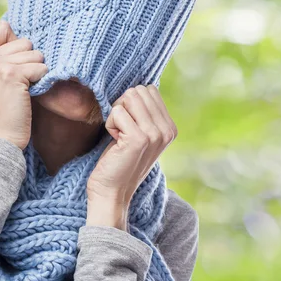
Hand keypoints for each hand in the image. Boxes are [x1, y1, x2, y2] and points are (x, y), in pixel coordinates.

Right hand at [0, 20, 47, 149]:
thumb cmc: (0, 109)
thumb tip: (16, 30)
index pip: (3, 28)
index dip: (16, 44)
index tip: (14, 65)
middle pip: (24, 41)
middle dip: (28, 60)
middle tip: (17, 83)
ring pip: (35, 53)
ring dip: (36, 71)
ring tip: (22, 89)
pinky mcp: (12, 74)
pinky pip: (41, 67)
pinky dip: (41, 80)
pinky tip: (28, 94)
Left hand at [85, 85, 177, 229]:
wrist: (112, 192)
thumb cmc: (120, 161)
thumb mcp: (141, 135)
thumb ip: (145, 113)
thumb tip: (139, 87)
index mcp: (170, 128)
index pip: (149, 90)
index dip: (131, 104)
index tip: (129, 127)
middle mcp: (167, 130)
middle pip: (138, 90)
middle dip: (123, 106)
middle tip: (122, 130)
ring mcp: (155, 134)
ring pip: (129, 97)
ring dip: (116, 115)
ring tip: (119, 136)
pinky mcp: (138, 138)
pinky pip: (117, 112)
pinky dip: (110, 124)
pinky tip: (115, 142)